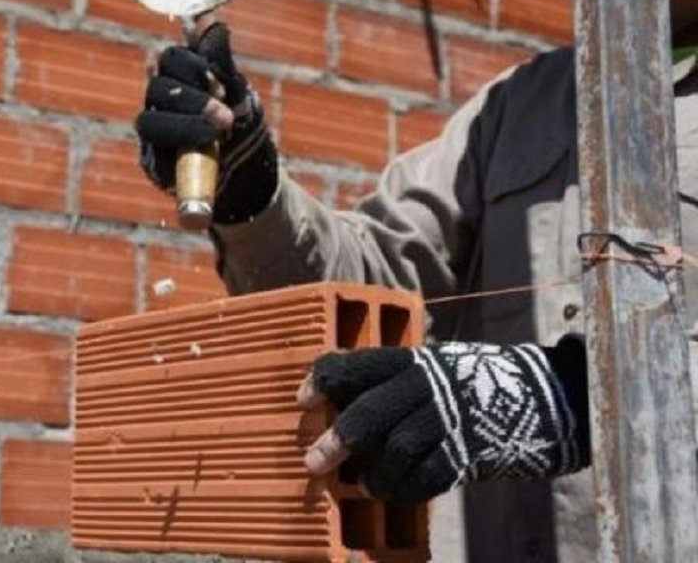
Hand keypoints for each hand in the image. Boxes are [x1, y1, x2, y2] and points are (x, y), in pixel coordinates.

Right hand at [135, 22, 277, 223]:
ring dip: (185, 126)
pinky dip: (178, 156)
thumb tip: (211, 19)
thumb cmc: (238, 125)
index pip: (170, 59)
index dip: (192, 67)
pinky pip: (154, 158)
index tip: (220, 84)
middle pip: (157, 87)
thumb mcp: (235, 92)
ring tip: (217, 135)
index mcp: (178, 79)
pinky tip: (198, 155)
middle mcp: (160, 103)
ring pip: (149, 122)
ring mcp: (154, 134)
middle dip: (193, 99)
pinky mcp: (154, 164)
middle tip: (225, 117)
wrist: (248, 170)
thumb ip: (219, 60)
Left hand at [296, 337, 589, 502]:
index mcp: (413, 360)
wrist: (547, 396)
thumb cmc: (475, 382)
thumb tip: (343, 404)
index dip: (323, 380)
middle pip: (371, 412)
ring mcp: (452, 418)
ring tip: (363, 483)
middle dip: (338, 440)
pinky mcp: (472, 451)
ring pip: (396, 449)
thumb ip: (394, 383)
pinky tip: (393, 492)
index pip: (356, 363)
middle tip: (312, 462)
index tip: (304, 400)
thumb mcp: (433, 368)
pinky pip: (428, 477)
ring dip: (374, 472)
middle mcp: (428, 385)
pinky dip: (405, 488)